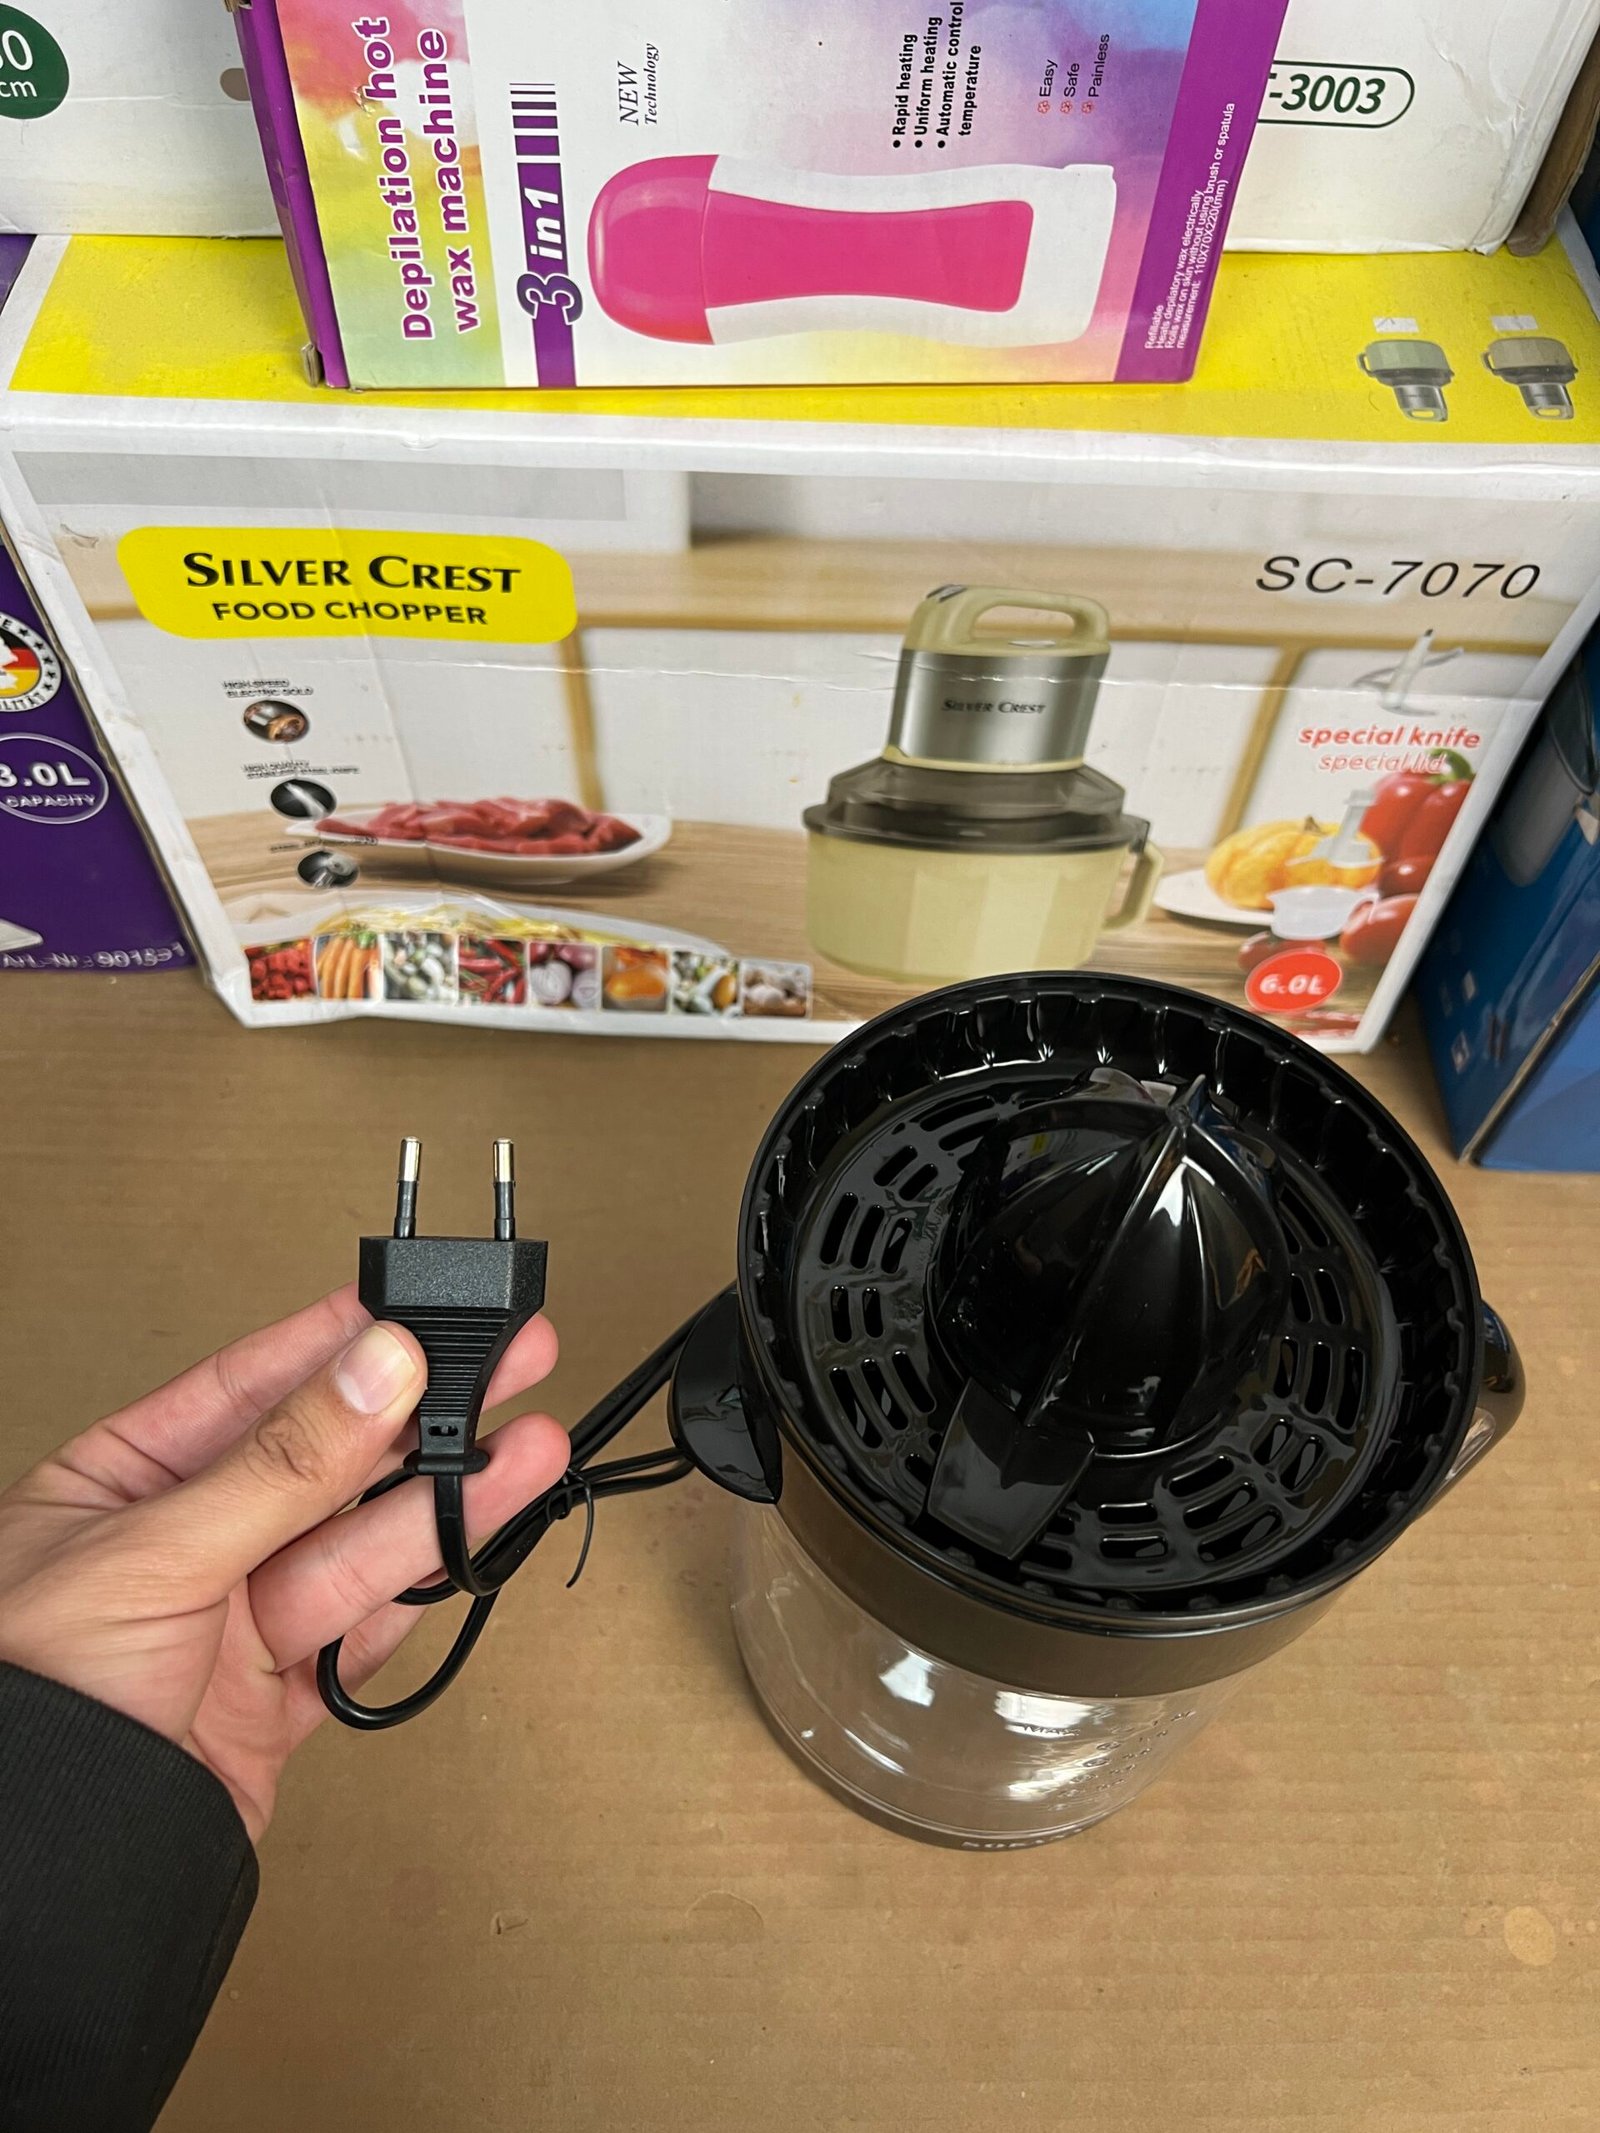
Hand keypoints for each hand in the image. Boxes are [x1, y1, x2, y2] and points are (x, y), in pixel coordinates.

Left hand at [0, 1290, 566, 1840]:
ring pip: (359, 1546)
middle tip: (505, 1365)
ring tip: (524, 1450)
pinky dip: (421, 1596)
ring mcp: (229, 1624)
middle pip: (324, 1464)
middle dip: (418, 1416)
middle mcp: (180, 1545)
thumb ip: (282, 1464)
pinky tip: (476, 1543)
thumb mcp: (157, 1552)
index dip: (338, 1345)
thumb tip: (374, 1369)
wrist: (48, 1869)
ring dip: (447, 1499)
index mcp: (119, 1482)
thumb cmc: (28, 1699)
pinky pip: (364, 1634)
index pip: (247, 1388)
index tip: (417, 1307)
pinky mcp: (274, 1700)